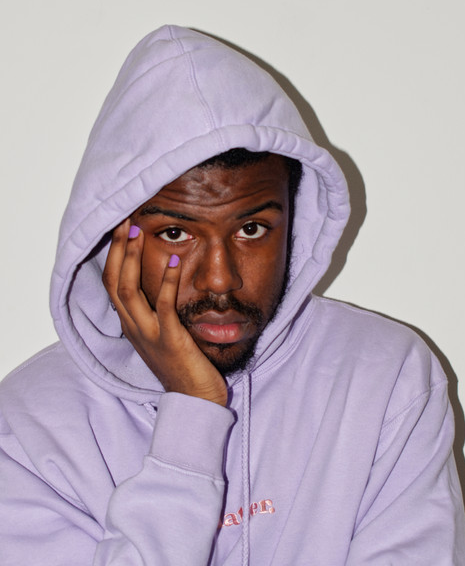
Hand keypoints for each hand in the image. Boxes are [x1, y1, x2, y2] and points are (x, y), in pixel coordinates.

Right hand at [102, 219, 227, 406]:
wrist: (195, 401)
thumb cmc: (182, 367)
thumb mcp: (162, 336)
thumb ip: (155, 314)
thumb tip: (160, 289)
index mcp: (131, 325)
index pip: (111, 285)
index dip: (112, 257)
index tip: (120, 231)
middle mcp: (133, 327)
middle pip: (112, 282)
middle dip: (116, 250)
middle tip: (123, 221)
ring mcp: (148, 334)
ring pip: (127, 290)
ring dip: (130, 258)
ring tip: (136, 233)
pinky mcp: (169, 339)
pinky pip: (162, 305)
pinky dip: (165, 280)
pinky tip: (173, 261)